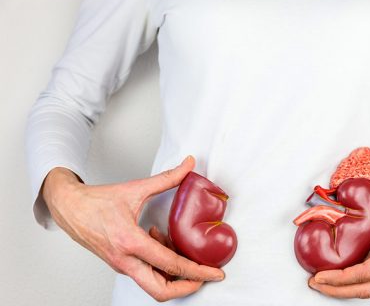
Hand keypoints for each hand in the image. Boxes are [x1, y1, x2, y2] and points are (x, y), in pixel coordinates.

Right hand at [41, 156, 224, 301]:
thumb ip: (167, 177)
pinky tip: (161, 241)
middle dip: (187, 287)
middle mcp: (125, 260)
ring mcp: (122, 265)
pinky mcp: (120, 264)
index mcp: (130, 242)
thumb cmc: (96, 202)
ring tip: (181, 249)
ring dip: (173, 273)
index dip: (198, 271)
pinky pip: (145, 273)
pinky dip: (160, 264)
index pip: (171, 265)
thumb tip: (189, 164)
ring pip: (153, 285)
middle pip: (160, 291)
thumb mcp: (135, 188)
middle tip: (206, 275)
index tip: (215, 273)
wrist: (68, 208)